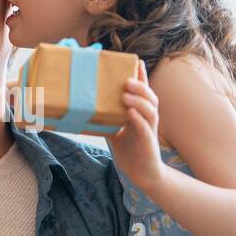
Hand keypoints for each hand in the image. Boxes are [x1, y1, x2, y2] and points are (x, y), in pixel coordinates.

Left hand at [106, 61, 167, 197]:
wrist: (142, 174)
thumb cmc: (130, 151)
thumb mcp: (115, 132)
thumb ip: (106, 119)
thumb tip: (85, 109)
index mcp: (141, 114)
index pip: (144, 92)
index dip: (142, 77)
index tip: (137, 61)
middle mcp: (148, 119)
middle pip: (150, 97)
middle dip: (140, 86)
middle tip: (126, 80)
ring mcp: (150, 131)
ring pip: (150, 111)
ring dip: (138, 100)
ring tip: (125, 94)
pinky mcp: (148, 143)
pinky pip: (145, 129)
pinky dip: (138, 120)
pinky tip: (130, 113)